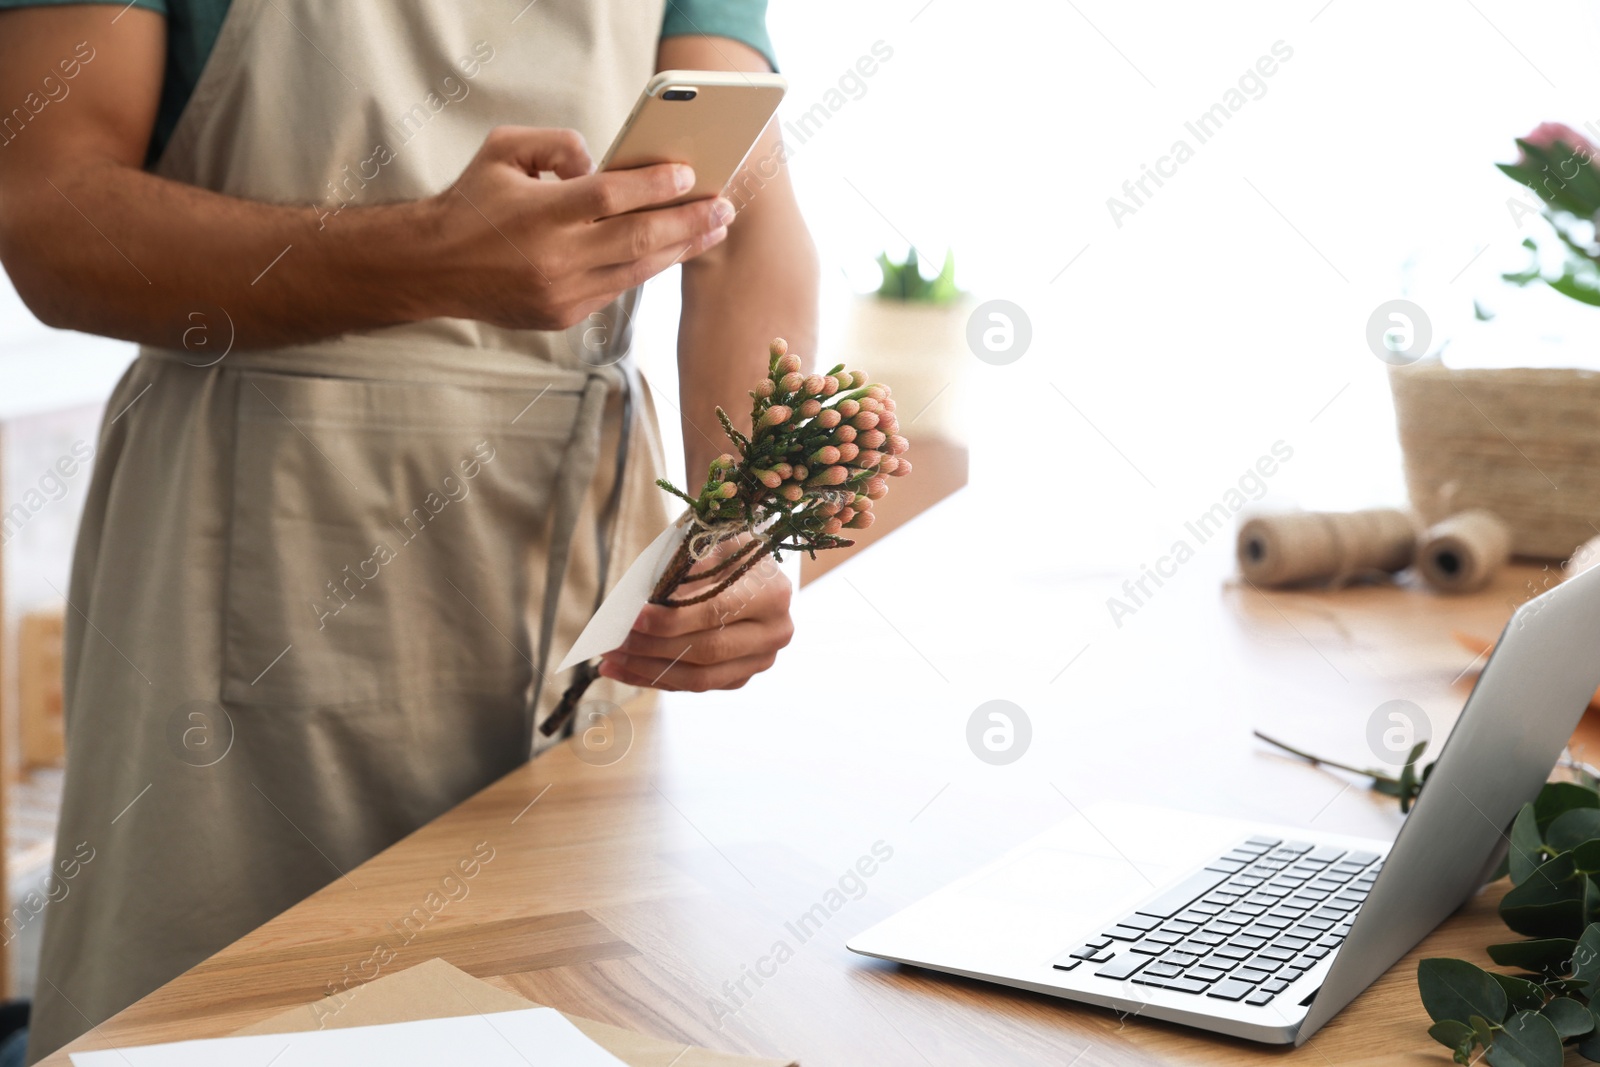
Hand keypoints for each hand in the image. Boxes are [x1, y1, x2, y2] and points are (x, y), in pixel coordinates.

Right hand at [427, 126, 733, 330]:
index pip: (609, 197)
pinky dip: (646, 268)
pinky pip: (617, 288)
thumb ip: (556, 145)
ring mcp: (562, 293)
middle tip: (723, 207)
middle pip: (637, 239)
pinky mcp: (564, 315)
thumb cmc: (472, 202)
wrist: (434, 268)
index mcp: (539, 214)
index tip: (689, 174)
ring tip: (712, 229)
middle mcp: (554, 258)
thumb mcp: (503, 150)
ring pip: (636, 271)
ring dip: (680, 249)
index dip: (654, 186)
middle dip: (688, 222)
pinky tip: (671, 250)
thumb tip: (600, 164)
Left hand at [597, 563, 792, 691]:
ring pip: (699, 678)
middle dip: (652, 648)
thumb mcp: (710, 543)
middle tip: (613, 642)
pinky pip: (695, 685)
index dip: (670, 620)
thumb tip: (645, 600)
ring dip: (649, 670)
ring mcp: (760, 660)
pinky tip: (626, 671)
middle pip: (706, 650)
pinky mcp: (741, 676)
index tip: (632, 618)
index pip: (714, 612)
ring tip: (610, 660)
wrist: (751, 569)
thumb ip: (685, 568)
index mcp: (772, 593)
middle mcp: (774, 632)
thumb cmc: (725, 551)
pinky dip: (657, 679)